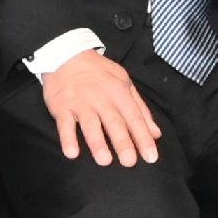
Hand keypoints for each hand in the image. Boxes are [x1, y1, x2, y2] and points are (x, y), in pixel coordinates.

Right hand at [38, 47, 159, 167]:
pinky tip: (72, 153)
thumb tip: (156, 133)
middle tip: (129, 162)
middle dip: (123, 142)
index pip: (134, 118)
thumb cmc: (99, 72)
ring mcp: (80, 103)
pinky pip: (65, 125)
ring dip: (97, 142)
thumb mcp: (124, 82)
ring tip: (104, 160)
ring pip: (90, 124)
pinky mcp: (62, 107)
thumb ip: (140, 109)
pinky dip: (67, 138)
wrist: (66, 55)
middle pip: (114, 122)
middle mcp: (101, 99)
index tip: (151, 157)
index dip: (143, 138)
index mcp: (119, 93)